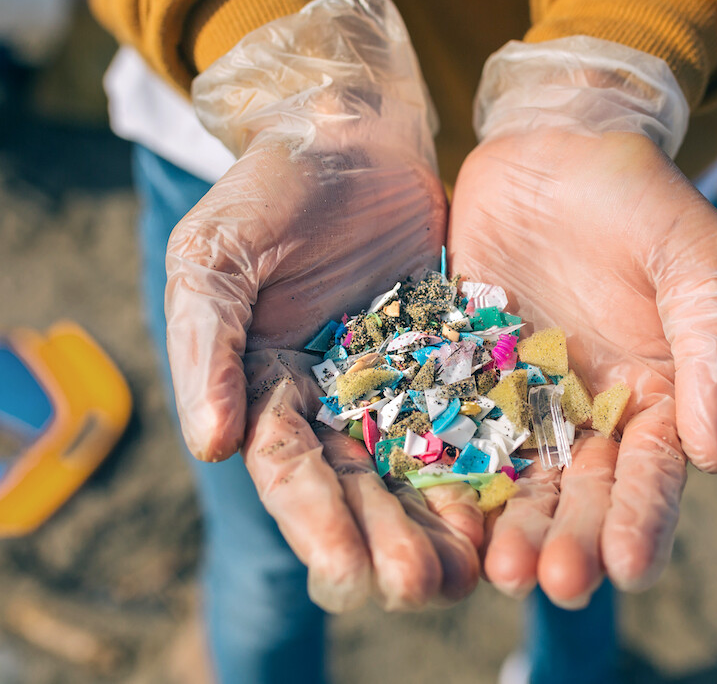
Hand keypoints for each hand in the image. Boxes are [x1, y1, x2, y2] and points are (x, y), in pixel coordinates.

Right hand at [165, 0, 480, 610]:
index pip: (288, 468)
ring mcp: (394, 382)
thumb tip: (209, 445)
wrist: (350, 130)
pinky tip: (511, 503)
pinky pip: (470, 417)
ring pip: (416, 466)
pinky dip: (485, 463)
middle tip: (421, 587)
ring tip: (471, 571)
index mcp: (264, 386)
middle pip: (357, 485)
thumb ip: (205, 346)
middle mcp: (330, 399)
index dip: (315, 522)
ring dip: (439, 522)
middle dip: (386, 539)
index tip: (347, 571)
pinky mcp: (451, 357)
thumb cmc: (270, 187)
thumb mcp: (216, 255)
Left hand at [450, 128, 716, 603]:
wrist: (553, 145)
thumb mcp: (693, 258)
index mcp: (657, 394)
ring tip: (496, 569)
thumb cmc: (639, 196)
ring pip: (517, 478)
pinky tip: (437, 513)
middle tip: (553, 581)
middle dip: (570, 540)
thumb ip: (711, 350)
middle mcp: (589, 411)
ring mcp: (522, 397)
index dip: (644, 520)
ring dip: (509, 526)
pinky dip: (448, 474)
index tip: (628, 567)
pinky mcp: (464, 373)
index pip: (653, 472)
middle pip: (582, 492)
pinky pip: (454, 430)